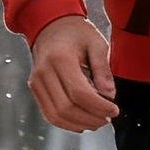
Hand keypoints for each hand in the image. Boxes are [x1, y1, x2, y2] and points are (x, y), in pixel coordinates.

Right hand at [29, 15, 116, 131]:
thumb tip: (109, 94)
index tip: (114, 110)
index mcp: (60, 58)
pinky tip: (82, 122)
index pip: (79, 93)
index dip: (98, 107)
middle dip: (90, 118)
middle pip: (66, 108)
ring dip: (79, 124)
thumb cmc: (76, 33)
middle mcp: (44, 72)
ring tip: (97, 121)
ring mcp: (36, 81)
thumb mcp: (97, 43)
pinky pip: (49, 113)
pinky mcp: (35, 88)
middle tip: (108, 118)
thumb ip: (103, 69)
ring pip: (56, 115)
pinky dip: (66, 123)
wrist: (52, 26)